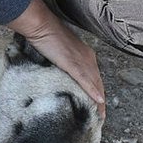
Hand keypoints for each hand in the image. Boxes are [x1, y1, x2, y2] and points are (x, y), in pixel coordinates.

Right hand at [7, 0, 105, 117]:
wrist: (41, 25)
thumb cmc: (46, 34)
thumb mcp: (58, 51)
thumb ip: (63, 61)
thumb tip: (61, 72)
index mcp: (85, 54)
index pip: (95, 78)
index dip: (97, 92)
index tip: (98, 105)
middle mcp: (88, 58)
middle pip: (98, 84)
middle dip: (101, 102)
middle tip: (101, 117)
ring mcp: (81, 61)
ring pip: (94, 85)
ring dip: (99, 102)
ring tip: (100, 116)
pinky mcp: (72, 63)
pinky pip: (85, 80)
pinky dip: (92, 91)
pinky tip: (98, 101)